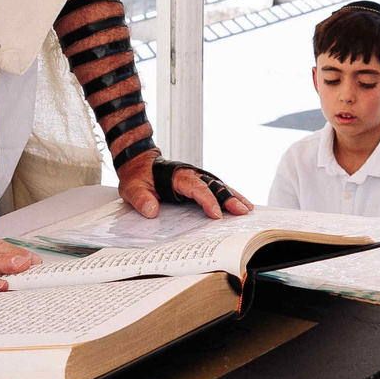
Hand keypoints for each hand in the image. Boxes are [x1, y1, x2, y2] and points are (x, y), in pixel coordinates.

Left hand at [118, 157, 252, 219]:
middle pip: (214, 186)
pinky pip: (215, 189)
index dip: (207, 201)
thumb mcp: (132, 188)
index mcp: (177, 176)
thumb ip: (141, 199)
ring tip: (247, 208)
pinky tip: (239, 203)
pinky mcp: (196, 184)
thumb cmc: (137, 176)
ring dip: (233, 196)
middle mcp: (190, 175)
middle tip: (243, 211)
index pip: (196, 188)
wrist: (138, 164)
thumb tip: (152, 211)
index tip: (216, 214)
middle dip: (229, 198)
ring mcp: (195, 178)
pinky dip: (228, 195)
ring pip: (218, 186)